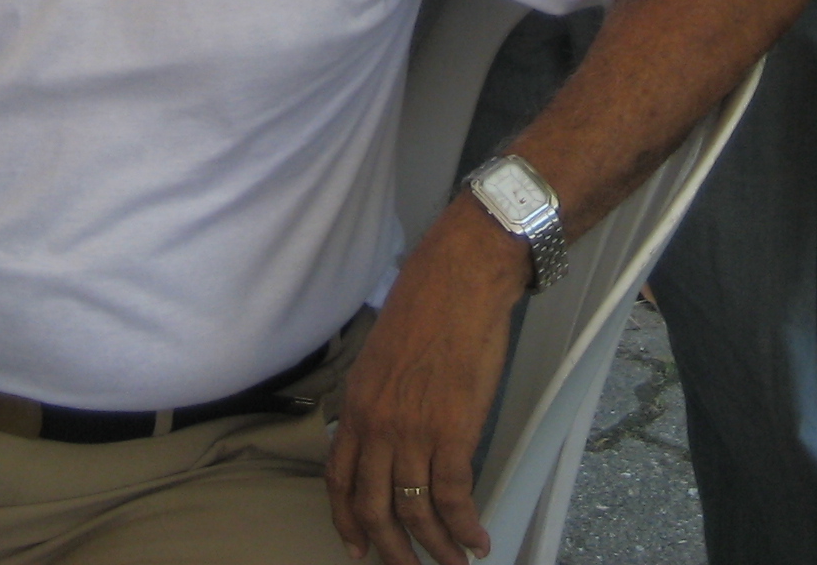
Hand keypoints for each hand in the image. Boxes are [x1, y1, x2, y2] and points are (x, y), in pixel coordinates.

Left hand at [326, 208, 519, 564]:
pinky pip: (454, 498)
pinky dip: (465, 526)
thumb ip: (377, 400)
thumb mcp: (381, 357)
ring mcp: (413, 432)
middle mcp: (377, 427)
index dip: (347, 521)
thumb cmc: (426, 308)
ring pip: (414, 512)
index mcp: (356, 407)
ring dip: (435, 548)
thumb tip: (386, 432)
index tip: (357, 548)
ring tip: (453, 563)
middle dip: (392, 549)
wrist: (460, 281)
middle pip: (374, 508)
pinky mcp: (453, 433)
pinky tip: (477, 538)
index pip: (339, 480)